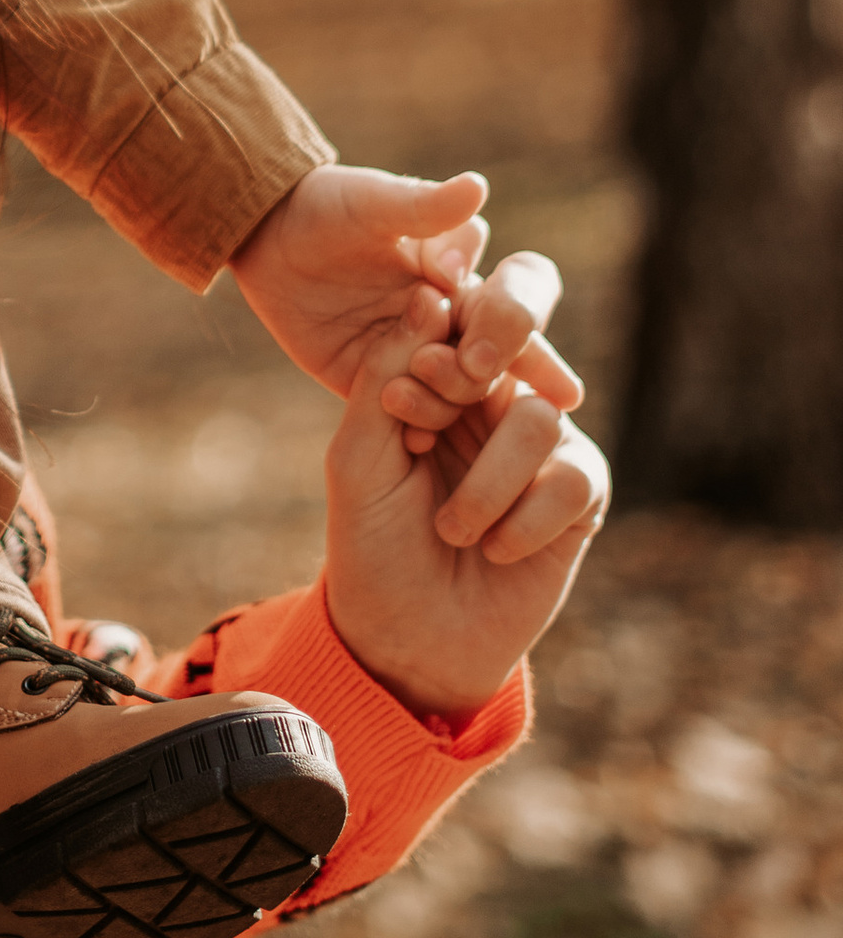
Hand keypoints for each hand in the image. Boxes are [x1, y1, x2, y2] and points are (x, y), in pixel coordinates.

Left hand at [232, 164, 578, 412]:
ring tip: (419, 391)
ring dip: (454, 394)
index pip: (523, 291)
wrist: (268, 241)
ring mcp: (426, 354)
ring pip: (467, 389)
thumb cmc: (327, 208)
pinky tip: (413, 440)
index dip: (513, 311)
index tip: (472, 306)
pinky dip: (421, 426)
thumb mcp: (370, 204)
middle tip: (475, 366)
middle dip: (501, 363)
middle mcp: (458, 315)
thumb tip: (479, 186)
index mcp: (467, 269)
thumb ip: (423, 207)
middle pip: (508, 350)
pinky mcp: (390, 384)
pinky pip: (419, 415)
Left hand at [322, 333, 609, 726]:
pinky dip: (525, 518)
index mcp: (438, 376)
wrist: (406, 639)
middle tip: (432, 429)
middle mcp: (495, 399)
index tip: (404, 400)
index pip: (463, 311)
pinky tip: (494, 549)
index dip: (445, 338)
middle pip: (519, 341)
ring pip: (539, 416)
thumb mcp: (359, 457)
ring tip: (453, 530)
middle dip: (479, 373)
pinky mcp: (579, 496)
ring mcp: (542, 445)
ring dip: (487, 481)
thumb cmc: (373, 543)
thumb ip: (386, 375)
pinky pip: (573, 477)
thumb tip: (430, 298)